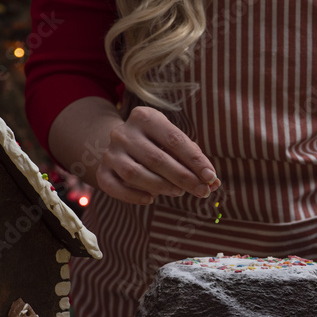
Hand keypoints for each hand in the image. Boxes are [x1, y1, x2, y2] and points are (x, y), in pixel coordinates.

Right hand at [96, 106, 219, 204]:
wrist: (120, 143)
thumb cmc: (156, 143)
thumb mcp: (174, 142)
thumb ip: (193, 159)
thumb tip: (214, 182)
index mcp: (145, 117)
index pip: (174, 140)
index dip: (195, 160)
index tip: (211, 176)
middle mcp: (123, 132)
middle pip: (156, 159)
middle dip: (183, 177)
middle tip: (202, 191)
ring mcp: (110, 152)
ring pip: (135, 174)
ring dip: (161, 187)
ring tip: (179, 192)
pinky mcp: (102, 171)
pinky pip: (115, 187)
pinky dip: (134, 196)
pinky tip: (150, 199)